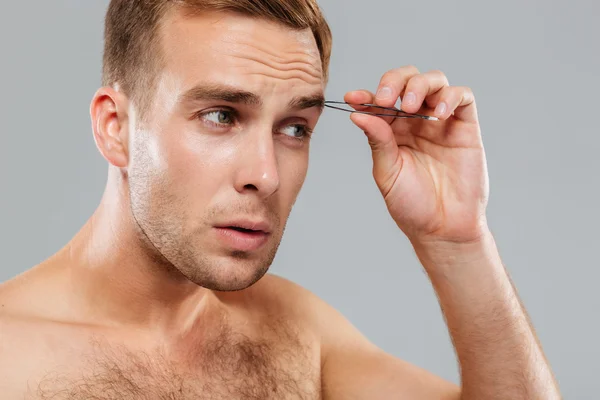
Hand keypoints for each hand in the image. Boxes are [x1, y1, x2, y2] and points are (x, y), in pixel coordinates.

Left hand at [346, 66, 489, 244]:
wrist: (443, 228)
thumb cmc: (412, 204)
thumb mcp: (388, 172)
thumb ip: (377, 141)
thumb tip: (357, 114)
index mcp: (392, 131)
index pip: (379, 102)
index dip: (366, 95)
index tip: (354, 98)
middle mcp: (416, 121)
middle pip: (407, 80)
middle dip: (395, 81)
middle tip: (387, 99)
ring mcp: (441, 122)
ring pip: (434, 81)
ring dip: (420, 85)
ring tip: (412, 106)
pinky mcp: (466, 127)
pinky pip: (463, 96)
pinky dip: (450, 97)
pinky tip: (438, 115)